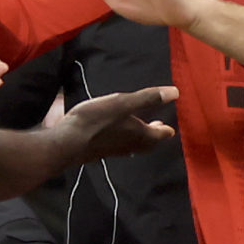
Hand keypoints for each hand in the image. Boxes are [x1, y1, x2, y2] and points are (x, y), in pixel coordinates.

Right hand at [50, 85, 177, 163]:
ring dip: (140, 137)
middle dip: (154, 135)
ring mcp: (114, 150)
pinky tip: (116, 134)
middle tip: (160, 128)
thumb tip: (175, 93)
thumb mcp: (123, 103)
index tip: (171, 128)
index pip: (160, 135)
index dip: (166, 130)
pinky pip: (119, 145)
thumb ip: (148, 98)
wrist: (67, 143)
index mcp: (140, 135)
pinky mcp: (100, 150)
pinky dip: (124, 139)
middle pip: (148, 142)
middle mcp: (130, 146)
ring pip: (133, 145)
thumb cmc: (96, 121)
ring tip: (141, 130)